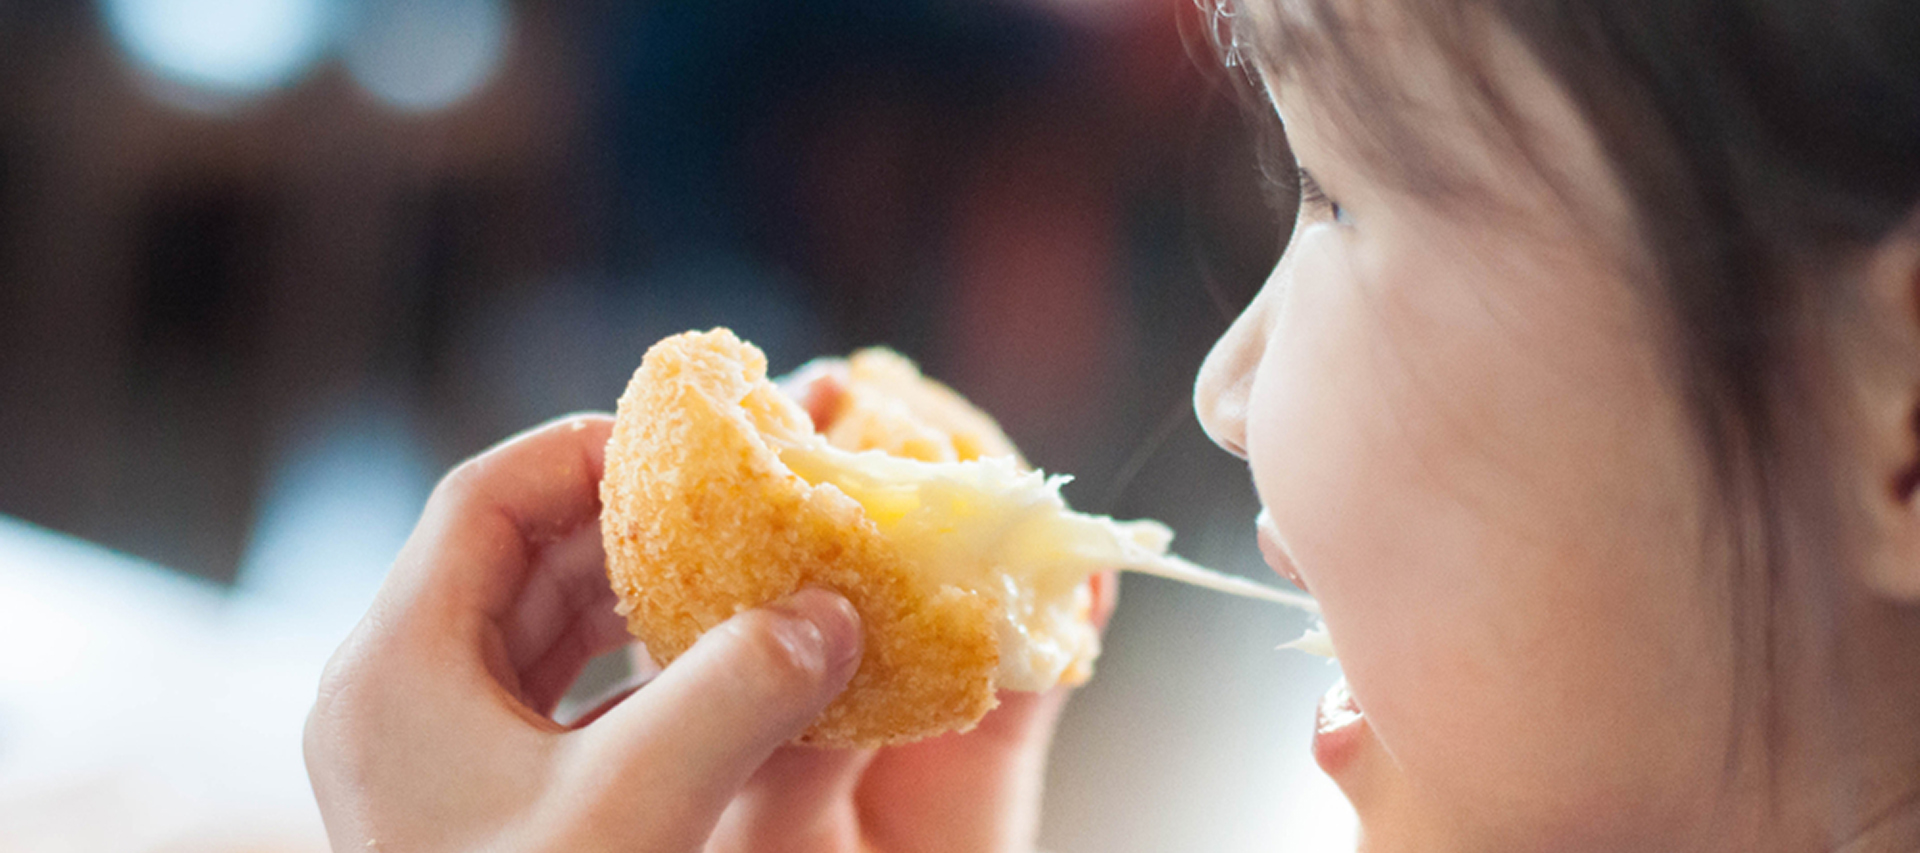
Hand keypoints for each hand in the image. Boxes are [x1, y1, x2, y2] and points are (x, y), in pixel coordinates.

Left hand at [303, 414, 1115, 852]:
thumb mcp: (636, 809)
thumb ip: (736, 696)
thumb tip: (832, 613)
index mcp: (393, 669)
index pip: (483, 501)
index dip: (587, 452)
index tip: (693, 445)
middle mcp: (398, 696)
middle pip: (516, 556)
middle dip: (635, 526)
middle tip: (741, 505)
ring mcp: (435, 753)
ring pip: (543, 628)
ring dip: (642, 597)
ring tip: (742, 577)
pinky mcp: (480, 801)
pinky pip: (560, 697)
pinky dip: (637, 670)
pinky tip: (717, 673)